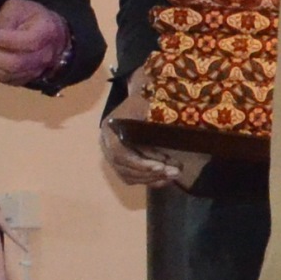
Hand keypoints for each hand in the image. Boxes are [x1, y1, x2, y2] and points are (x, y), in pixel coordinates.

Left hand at [0, 0, 70, 86]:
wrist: (45, 32)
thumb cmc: (29, 16)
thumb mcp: (17, 9)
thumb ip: (4, 21)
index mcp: (48, 31)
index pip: (28, 41)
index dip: (6, 40)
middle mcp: (46, 55)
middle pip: (16, 63)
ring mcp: (37, 70)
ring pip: (8, 74)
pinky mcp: (25, 79)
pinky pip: (5, 80)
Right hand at [98, 58, 192, 192]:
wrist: (139, 99)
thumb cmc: (144, 99)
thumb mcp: (148, 104)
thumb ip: (153, 121)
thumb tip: (165, 138)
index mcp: (110, 128)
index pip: (119, 153)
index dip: (139, 163)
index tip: (160, 166)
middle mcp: (106, 144)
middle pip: (124, 168)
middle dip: (150, 173)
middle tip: (174, 172)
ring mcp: (112, 154)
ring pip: (128, 176)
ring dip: (152, 179)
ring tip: (173, 174)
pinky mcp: (121, 161)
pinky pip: (132, 177)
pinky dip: (149, 180)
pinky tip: (165, 177)